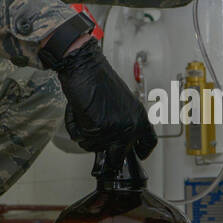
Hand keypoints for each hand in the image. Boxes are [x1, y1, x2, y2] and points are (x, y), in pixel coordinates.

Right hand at [51, 39, 156, 157]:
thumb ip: (123, 122)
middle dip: (105, 150)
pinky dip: (74, 126)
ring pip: (94, 148)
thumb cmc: (99, 79)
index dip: (142, 151)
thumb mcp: (121, 103)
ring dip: (86, 134)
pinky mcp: (98, 129)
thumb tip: (116, 140)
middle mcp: (131, 126)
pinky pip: (81, 138)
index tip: (139, 155)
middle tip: (96, 138)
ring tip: (86, 113)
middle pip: (118, 155)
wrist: (85, 66)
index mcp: (140, 117)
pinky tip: (78, 111)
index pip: (148, 142)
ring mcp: (115, 130)